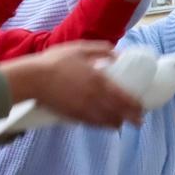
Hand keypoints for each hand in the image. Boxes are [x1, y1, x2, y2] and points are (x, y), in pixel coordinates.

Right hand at [4, 41, 146, 128]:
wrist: (33, 78)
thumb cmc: (56, 61)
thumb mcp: (81, 49)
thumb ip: (102, 50)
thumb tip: (117, 54)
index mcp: (100, 81)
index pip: (125, 98)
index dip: (136, 106)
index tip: (142, 109)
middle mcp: (95, 98)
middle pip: (119, 113)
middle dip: (131, 119)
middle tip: (138, 121)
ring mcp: (83, 109)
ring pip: (106, 121)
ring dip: (116, 123)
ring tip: (121, 123)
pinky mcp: (72, 115)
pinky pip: (91, 124)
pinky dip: (101, 125)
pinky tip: (103, 124)